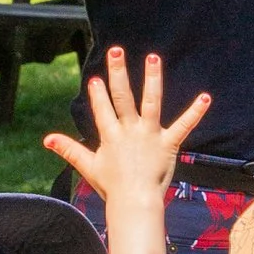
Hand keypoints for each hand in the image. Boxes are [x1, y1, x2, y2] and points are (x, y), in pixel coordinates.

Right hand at [42, 47, 210, 208]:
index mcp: (111, 135)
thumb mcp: (88, 166)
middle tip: (116, 51)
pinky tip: (205, 98)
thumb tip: (47, 140)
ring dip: (152, 79)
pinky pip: (183, 125)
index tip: (94, 78)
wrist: (135, 203)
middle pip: (123, 97)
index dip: (98, 94)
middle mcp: (130, 130)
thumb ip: (69, 149)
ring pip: (151, 102)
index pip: (102, 109)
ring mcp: (150, 135)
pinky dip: (195, 112)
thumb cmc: (112, 186)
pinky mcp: (168, 143)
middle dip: (118, 73)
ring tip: (153, 58)